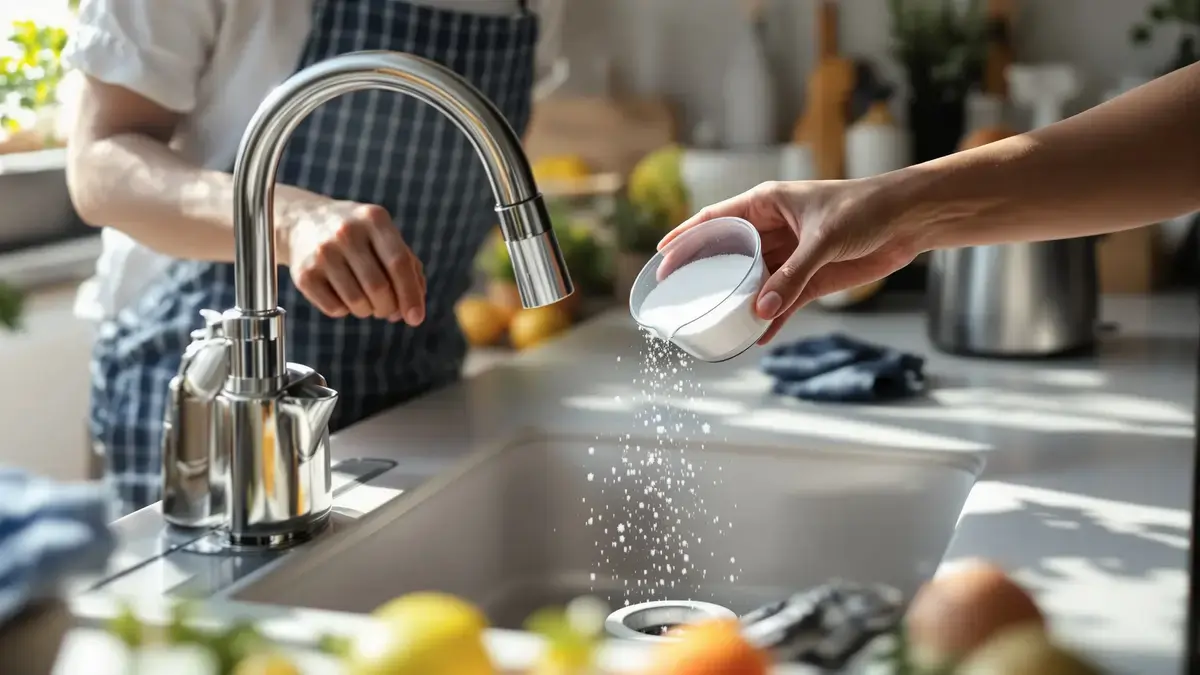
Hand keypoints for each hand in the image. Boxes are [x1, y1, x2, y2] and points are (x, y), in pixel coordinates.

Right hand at [278, 197, 425, 323]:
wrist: (302, 222)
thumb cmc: (357, 236)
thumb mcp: (385, 237)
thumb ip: (409, 269)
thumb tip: (412, 311)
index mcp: (374, 219)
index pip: (398, 263)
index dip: (410, 295)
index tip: (416, 319)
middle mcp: (346, 232)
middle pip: (378, 287)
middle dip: (388, 308)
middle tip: (387, 309)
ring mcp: (322, 252)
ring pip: (357, 302)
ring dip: (368, 311)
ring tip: (366, 300)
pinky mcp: (304, 273)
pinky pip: (335, 309)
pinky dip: (345, 311)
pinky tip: (342, 295)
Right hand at [658, 179, 920, 343]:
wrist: (908, 221)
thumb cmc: (866, 210)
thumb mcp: (824, 239)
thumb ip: (792, 275)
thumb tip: (761, 310)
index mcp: (767, 204)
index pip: (716, 219)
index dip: (687, 237)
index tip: (662, 256)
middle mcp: (773, 229)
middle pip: (729, 253)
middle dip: (707, 274)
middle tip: (680, 296)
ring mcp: (790, 255)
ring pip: (754, 281)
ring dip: (739, 301)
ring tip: (716, 323)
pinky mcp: (811, 277)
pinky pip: (782, 301)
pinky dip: (771, 319)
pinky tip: (757, 337)